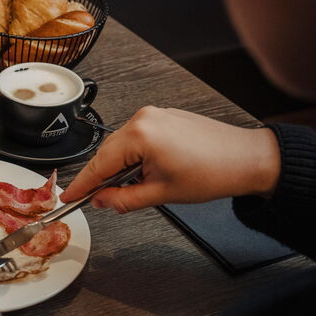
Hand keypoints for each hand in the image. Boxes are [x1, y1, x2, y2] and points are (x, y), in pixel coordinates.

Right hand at [61, 106, 280, 211]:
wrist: (247, 159)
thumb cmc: (213, 173)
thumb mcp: (161, 194)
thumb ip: (123, 199)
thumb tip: (101, 200)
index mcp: (140, 135)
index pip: (99, 164)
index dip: (81, 184)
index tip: (68, 196)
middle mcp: (143, 119)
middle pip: (107, 152)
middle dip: (101, 177)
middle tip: (94, 198)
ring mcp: (153, 115)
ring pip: (121, 145)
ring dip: (119, 166)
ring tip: (130, 188)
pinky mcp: (163, 116)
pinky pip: (136, 137)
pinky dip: (133, 155)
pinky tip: (142, 172)